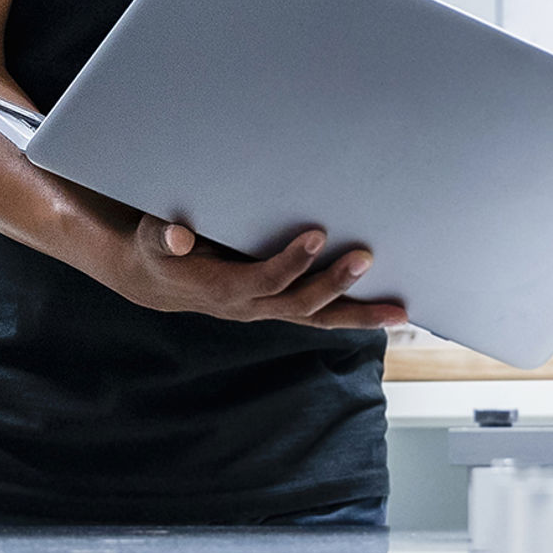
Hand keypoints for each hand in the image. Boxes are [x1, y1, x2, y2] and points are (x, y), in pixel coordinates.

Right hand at [112, 216, 404, 332]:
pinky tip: (384, 314)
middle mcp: (251, 308)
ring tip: (399, 311)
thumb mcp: (152, 240)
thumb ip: (164, 236)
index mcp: (225, 290)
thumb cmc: (160, 251)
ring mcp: (267, 312)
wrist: (158, 281)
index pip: (266, 279)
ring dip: (358, 315)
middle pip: (300, 304)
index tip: (317, 233)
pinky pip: (319, 318)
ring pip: (318, 319)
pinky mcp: (277, 308)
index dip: (292, 261)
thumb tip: (178, 235)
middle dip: (334, 283)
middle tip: (365, 256)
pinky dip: (352, 317)